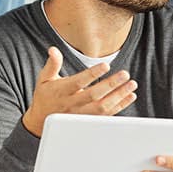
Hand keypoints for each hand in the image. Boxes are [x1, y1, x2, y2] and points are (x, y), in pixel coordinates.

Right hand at [21, 46, 137, 136]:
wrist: (41, 122)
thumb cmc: (45, 97)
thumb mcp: (44, 79)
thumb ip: (52, 64)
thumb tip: (53, 49)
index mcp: (62, 91)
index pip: (79, 82)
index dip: (92, 74)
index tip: (106, 65)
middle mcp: (72, 104)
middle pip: (94, 95)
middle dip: (111, 85)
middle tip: (125, 74)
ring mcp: (81, 114)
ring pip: (102, 107)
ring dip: (119, 96)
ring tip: (131, 84)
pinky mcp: (88, 121)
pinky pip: (107, 115)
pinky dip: (120, 106)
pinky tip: (129, 96)